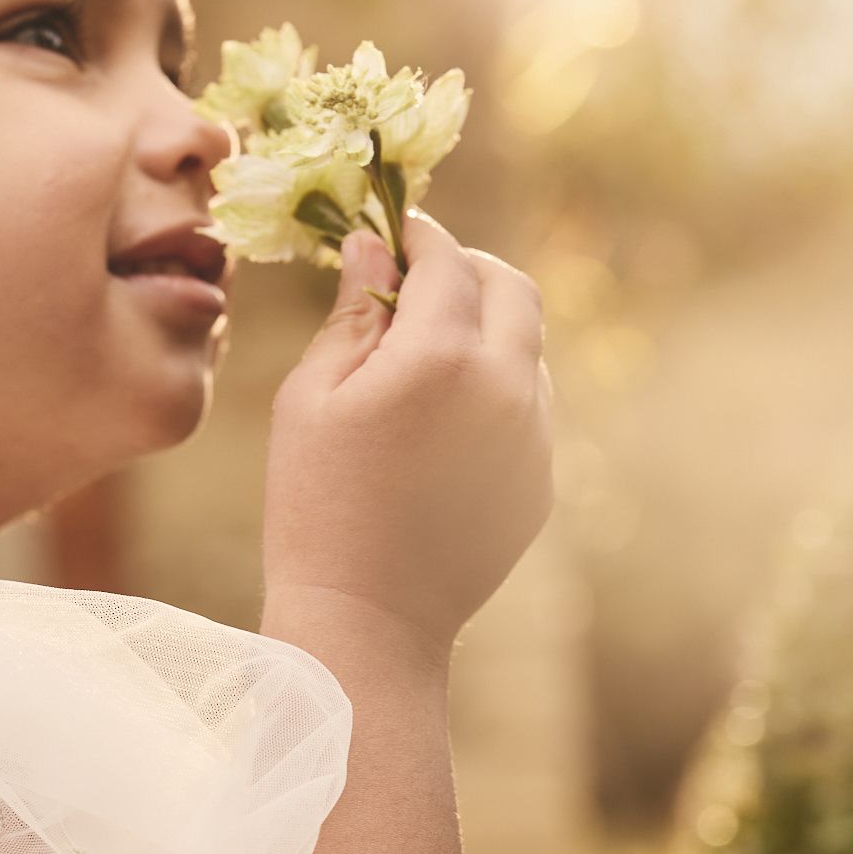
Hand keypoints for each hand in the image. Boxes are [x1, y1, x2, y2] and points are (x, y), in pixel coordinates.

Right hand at [261, 209, 553, 664]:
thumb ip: (352, 313)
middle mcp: (505, 384)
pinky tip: (440, 429)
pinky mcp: (540, 479)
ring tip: (424, 363)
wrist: (368, 621)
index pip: (446, 259)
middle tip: (419, 283)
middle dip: (469, 270)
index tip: (392, 233)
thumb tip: (372, 244)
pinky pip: (530, 408)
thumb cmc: (317, 505)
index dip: (417, 236)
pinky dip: (495, 391)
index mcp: (440, 354)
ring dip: (486, 331)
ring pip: (529, 347)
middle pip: (512, 287)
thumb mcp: (312, 398)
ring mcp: (534, 435)